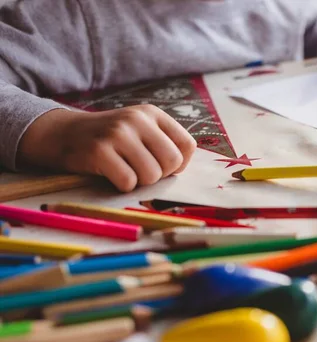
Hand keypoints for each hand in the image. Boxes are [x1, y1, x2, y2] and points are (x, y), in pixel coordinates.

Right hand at [18, 105, 196, 191]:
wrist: (63, 134)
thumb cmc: (110, 139)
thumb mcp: (139, 130)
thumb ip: (163, 142)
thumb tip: (183, 168)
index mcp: (152, 114)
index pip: (187, 145)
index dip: (178, 164)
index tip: (161, 164)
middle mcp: (137, 119)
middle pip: (172, 162)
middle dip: (160, 175)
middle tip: (141, 170)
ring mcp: (117, 134)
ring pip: (152, 175)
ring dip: (140, 182)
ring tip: (126, 171)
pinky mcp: (99, 151)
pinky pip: (128, 182)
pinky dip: (122, 186)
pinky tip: (112, 175)